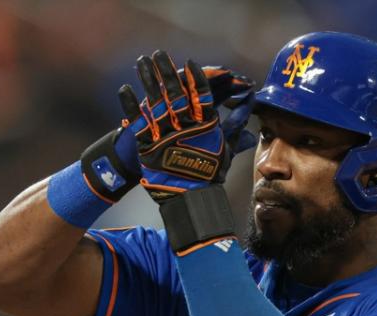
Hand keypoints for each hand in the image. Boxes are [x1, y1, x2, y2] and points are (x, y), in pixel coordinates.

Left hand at [118, 50, 253, 202]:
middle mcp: (185, 127)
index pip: (201, 95)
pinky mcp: (148, 147)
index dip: (196, 78)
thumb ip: (236, 132)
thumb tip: (251, 116)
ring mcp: (165, 136)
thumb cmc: (210, 177)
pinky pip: (138, 122)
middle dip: (167, 71)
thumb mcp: (226, 153)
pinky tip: (125, 88)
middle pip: (176, 92)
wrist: (190, 201)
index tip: (190, 63)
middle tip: (160, 53)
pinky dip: (131, 105)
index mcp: (205, 127)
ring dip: (148, 79)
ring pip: (156, 101)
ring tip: (142, 61)